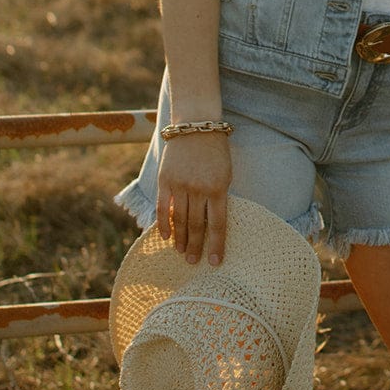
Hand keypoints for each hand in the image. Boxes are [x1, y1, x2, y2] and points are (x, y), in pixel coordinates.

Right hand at [155, 132, 232, 265]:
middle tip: (193, 261)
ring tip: (182, 252)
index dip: (216, 245)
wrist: (196, 127)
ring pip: (180, 220)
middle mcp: (199, 189)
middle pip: (197, 226)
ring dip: (181, 239)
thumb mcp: (225, 174)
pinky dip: (164, 224)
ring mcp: (180, 185)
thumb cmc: (216, 152)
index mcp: (218, 188)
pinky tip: (166, 237)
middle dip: (196, 246)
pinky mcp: (165, 180)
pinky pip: (163, 208)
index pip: (218, 224)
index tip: (214, 263)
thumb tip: (212, 225)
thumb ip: (218, 198)